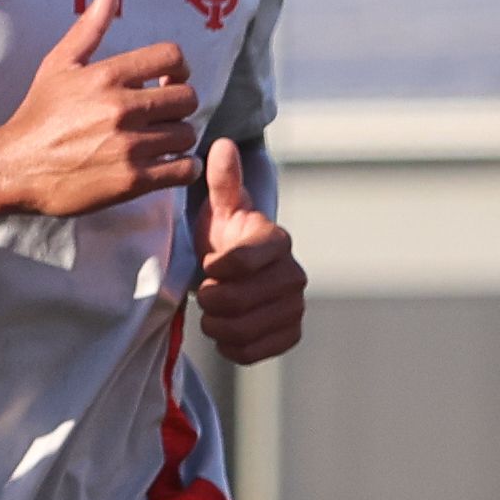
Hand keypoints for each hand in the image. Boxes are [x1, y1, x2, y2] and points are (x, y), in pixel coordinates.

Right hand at [0, 0, 200, 219]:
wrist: (16, 168)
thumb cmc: (38, 114)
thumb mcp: (59, 64)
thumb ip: (90, 28)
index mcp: (107, 76)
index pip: (172, 57)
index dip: (178, 68)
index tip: (168, 79)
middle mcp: (122, 108)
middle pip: (186, 97)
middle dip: (179, 104)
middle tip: (163, 113)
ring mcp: (129, 146)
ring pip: (186, 134)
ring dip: (179, 137)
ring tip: (161, 140)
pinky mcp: (132, 181)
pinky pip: (182, 169)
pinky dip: (183, 167)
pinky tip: (168, 164)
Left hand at [192, 141, 303, 365]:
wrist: (238, 275)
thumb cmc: (224, 239)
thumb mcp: (219, 210)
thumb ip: (223, 182)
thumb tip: (222, 146)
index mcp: (276, 241)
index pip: (241, 262)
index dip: (215, 270)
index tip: (205, 268)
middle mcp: (294, 274)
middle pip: (239, 301)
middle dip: (212, 301)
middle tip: (204, 294)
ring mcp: (295, 306)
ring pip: (245, 329)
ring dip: (218, 325)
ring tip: (212, 313)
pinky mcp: (291, 333)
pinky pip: (257, 352)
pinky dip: (234, 348)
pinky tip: (227, 333)